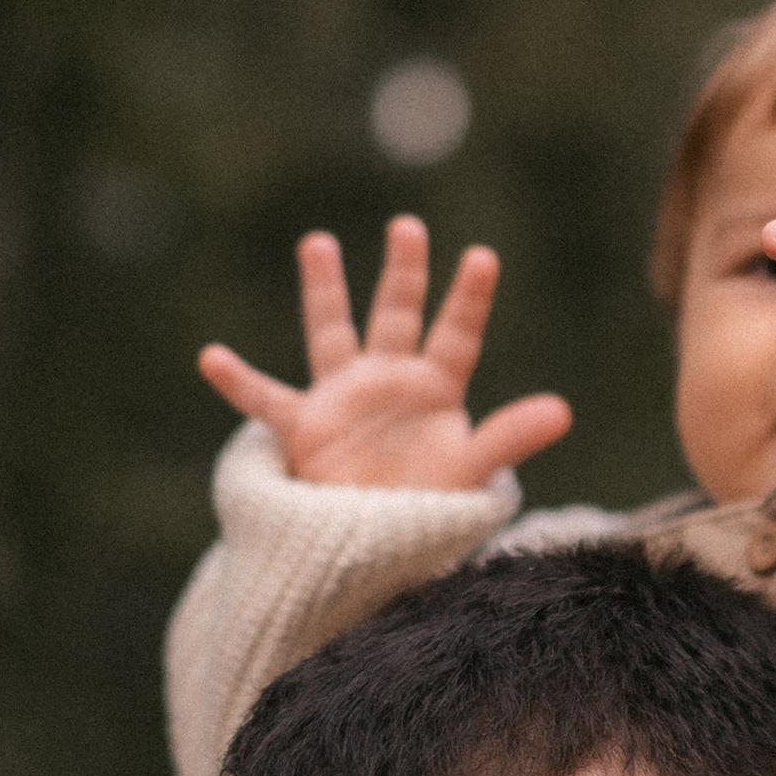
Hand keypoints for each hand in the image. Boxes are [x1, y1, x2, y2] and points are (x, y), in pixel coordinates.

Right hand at [197, 216, 572, 492]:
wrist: (374, 550)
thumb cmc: (427, 508)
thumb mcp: (472, 475)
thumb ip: (510, 437)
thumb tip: (564, 409)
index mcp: (436, 389)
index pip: (457, 336)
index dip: (469, 299)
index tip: (483, 256)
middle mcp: (389, 381)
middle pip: (396, 316)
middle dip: (403, 273)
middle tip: (409, 226)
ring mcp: (343, 399)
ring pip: (331, 334)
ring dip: (325, 290)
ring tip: (319, 241)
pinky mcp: (305, 428)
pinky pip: (266, 400)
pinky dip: (238, 382)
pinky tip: (211, 358)